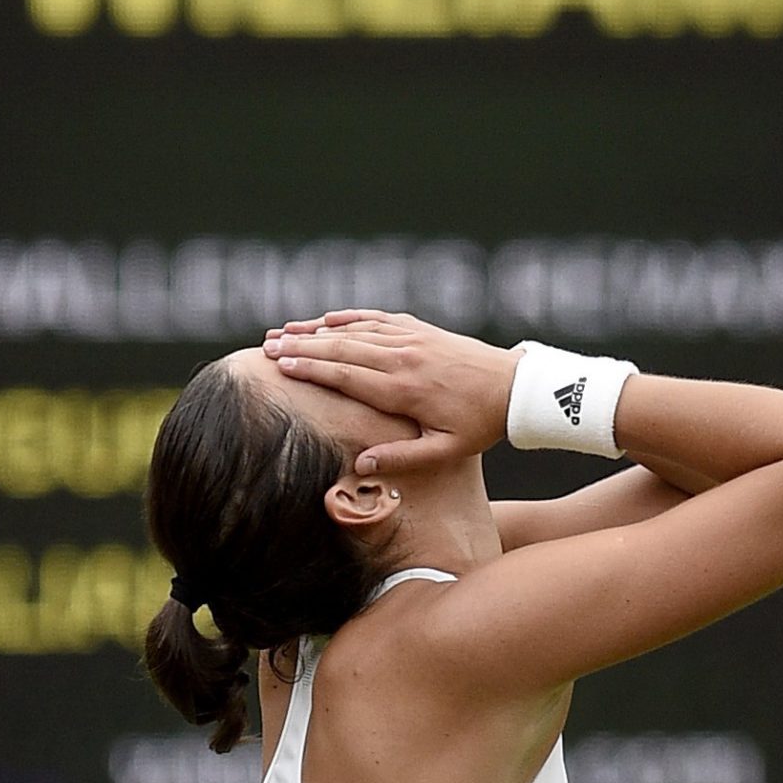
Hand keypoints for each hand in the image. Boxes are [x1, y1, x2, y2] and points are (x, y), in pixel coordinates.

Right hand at [262, 309, 516, 473]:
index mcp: (404, 389)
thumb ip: (402, 457)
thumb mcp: (445, 451)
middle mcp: (402, 358)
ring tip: (283, 331)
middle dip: (301, 347)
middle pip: (341, 349)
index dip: (311, 369)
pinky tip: (326, 318)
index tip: (281, 366)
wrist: (515, 387)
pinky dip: (349, 317)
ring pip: (354, 331)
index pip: (346, 376)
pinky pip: (377, 318)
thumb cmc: (480, 424)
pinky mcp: (420, 329)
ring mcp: (411, 339)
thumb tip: (362, 466)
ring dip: (316, 330)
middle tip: (267, 347)